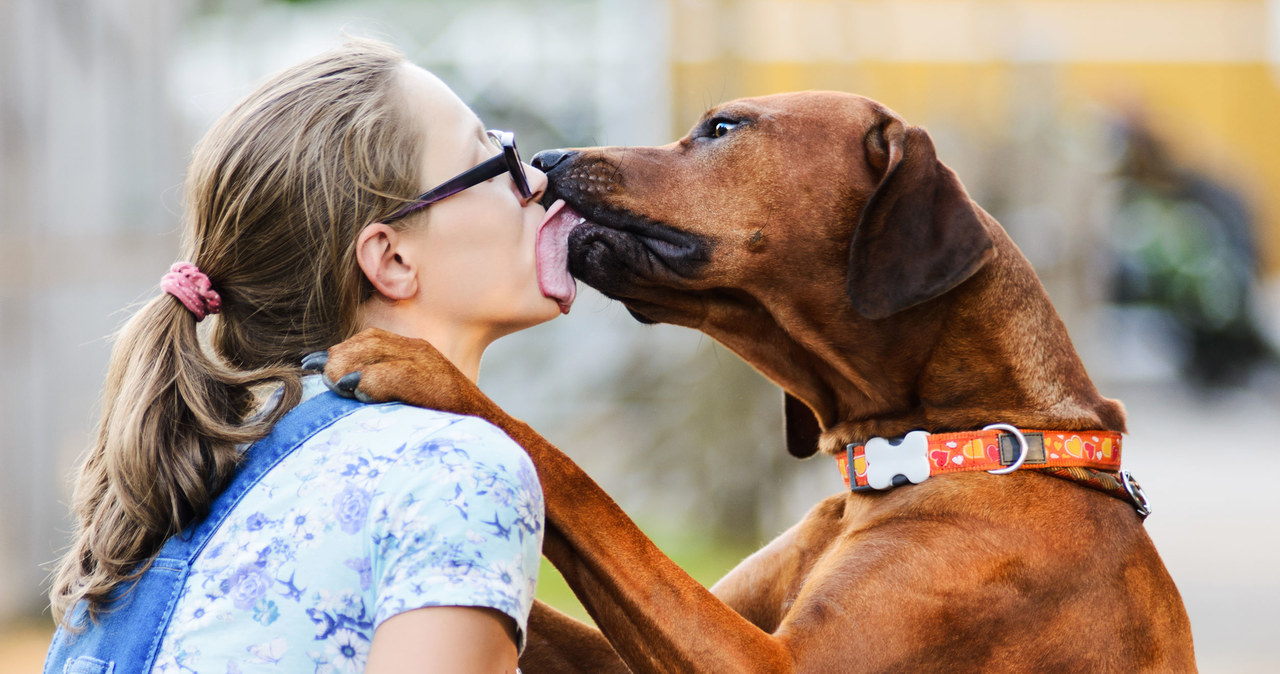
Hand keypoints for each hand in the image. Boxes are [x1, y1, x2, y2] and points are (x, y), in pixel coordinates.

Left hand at [302, 328, 496, 418]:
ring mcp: (431, 364)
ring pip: (378, 351)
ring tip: (338, 387)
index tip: (316, 369)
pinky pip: (398, 373)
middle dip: (340, 359)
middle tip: (323, 380)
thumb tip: (342, 392)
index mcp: (414, 353)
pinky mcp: (438, 383)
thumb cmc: (447, 427)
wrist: (493, 440)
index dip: (340, 352)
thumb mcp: (409, 403)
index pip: (368, 340)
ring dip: (351, 367)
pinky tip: (360, 394)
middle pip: (369, 342)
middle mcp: (421, 351)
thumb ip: (381, 392)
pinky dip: (374, 381)